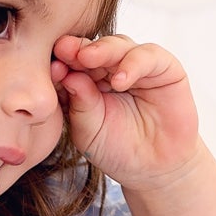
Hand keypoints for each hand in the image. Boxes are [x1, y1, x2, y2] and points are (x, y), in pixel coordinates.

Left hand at [52, 34, 199, 189]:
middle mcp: (110, 68)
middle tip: (65, 50)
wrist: (153, 169)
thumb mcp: (89, 130)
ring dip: (102, 51)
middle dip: (78, 49)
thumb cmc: (116, 149)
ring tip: (87, 60)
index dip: (61, 61)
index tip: (50, 65)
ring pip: (119, 45)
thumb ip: (79, 103)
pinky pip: (148, 56)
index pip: (71, 63)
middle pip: (93, 48)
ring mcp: (137, 66)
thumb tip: (66, 74)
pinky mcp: (165, 68)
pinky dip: (132, 64)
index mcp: (86, 80)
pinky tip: (119, 81)